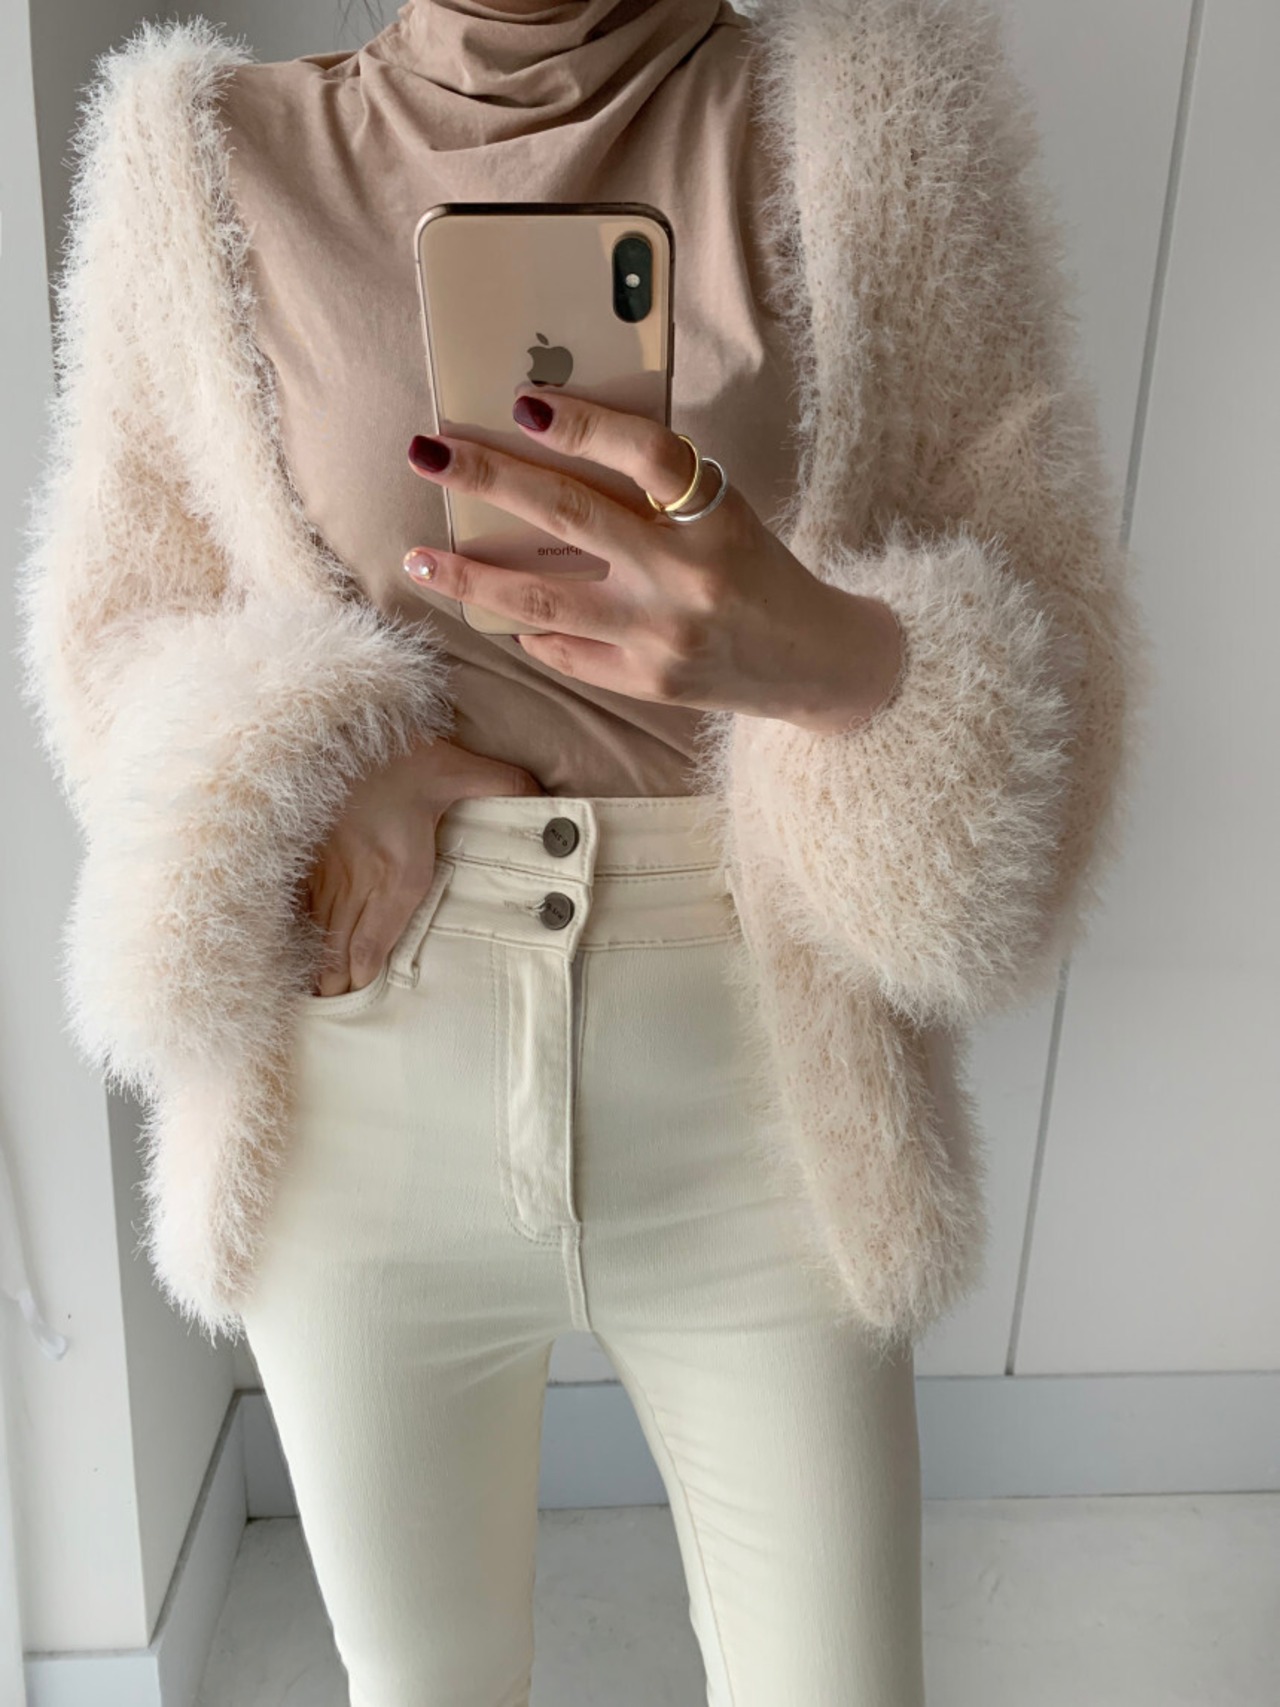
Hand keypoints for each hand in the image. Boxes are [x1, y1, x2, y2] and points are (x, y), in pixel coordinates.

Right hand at [305, 737, 544, 996]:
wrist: (332, 725)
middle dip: (335, 983)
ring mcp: (324, 871)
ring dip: (313, 964)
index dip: (363, 976)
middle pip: (340, 950)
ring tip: (311, 997)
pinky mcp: (301, 855)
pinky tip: (283, 949)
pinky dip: (292, 929)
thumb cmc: (396, 750)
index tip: (360, 996)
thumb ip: (504, 785)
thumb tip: (550, 798)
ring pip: (316, 932)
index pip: (374, 944)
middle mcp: (358, 882)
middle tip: (334, 1011)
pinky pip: (293, 905)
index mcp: (397, 873)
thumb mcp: (459, 766)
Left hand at [402, 388, 903, 734]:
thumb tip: (552, 450)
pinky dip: (527, 628)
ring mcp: (659, 637)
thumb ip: (659, 490)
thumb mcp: (725, 513)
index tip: (524, 403)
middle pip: (569, 517)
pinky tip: (499, 611)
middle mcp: (685, 577)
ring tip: (420, 555)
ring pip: (539, 601)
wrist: (809, 661)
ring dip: (468, 575)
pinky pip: (563, 650)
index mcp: (715, 518)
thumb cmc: (755, 569)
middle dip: (488, 480)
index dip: (586, 424)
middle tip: (429, 453)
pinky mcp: (645, 683)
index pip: (648, 455)